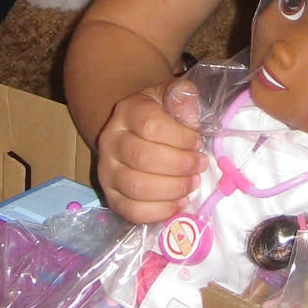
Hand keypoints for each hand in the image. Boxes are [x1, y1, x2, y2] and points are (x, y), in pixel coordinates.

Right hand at [94, 82, 204, 221]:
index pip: (151, 125)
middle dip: (180, 165)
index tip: (198, 142)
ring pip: (137, 187)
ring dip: (173, 189)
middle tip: (200, 165)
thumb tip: (190, 117)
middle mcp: (110, 141)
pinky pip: (132, 211)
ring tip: (193, 183)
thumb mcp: (171, 95)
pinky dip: (160, 211)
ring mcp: (107, 172)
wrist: (134, 131)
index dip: (180, 137)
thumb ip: (183, 96)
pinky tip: (179, 202)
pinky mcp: (111, 197)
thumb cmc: (160, 114)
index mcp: (127, 112)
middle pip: (143, 158)